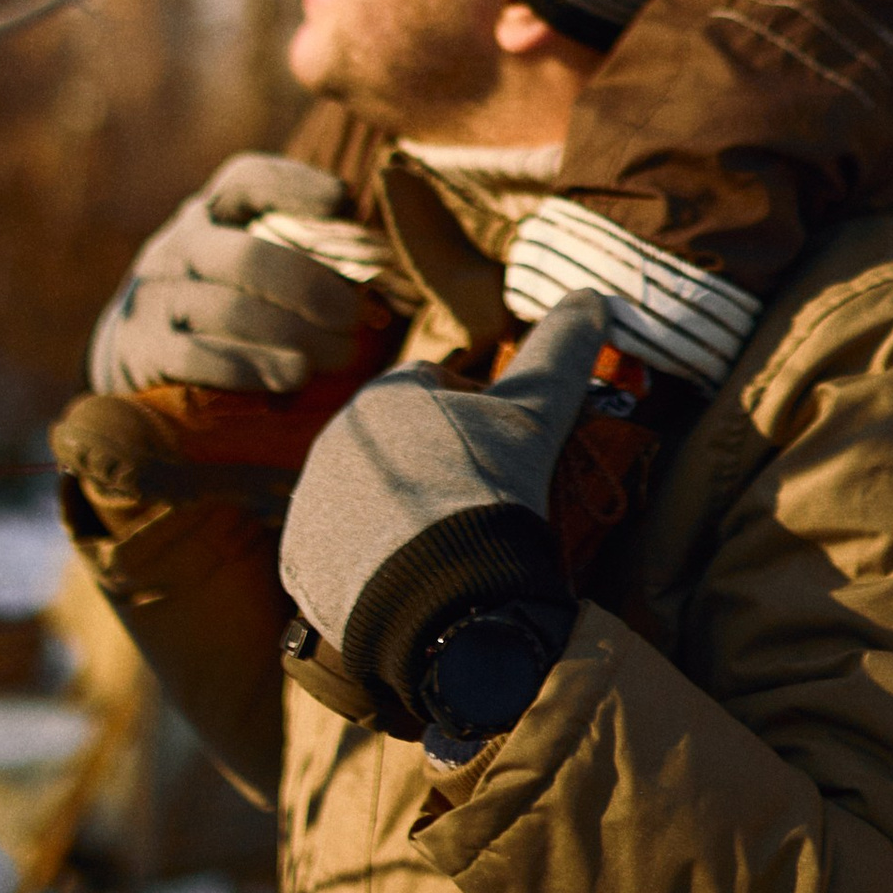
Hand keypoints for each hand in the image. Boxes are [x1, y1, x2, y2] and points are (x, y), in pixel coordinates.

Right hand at [89, 154, 385, 395]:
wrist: (134, 358)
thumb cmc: (221, 306)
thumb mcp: (250, 265)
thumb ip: (303, 254)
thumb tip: (377, 258)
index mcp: (209, 213)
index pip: (248, 180)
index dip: (298, 186)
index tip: (345, 204)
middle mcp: (176, 246)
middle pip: (249, 257)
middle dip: (311, 288)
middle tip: (355, 317)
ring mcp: (153, 297)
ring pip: (231, 311)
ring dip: (294, 336)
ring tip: (340, 355)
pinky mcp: (140, 350)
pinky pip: (199, 358)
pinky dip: (252, 368)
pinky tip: (291, 377)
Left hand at [279, 291, 611, 749]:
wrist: (441, 596)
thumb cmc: (490, 489)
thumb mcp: (538, 414)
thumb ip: (561, 350)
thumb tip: (592, 296)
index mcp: (384, 395)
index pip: (429, 388)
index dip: (472, 416)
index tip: (501, 455)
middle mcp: (335, 439)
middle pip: (395, 444)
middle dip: (431, 465)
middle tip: (476, 505)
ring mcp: (312, 502)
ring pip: (363, 496)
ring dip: (398, 512)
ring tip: (443, 549)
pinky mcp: (300, 559)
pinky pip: (335, 553)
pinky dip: (366, 563)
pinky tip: (406, 580)